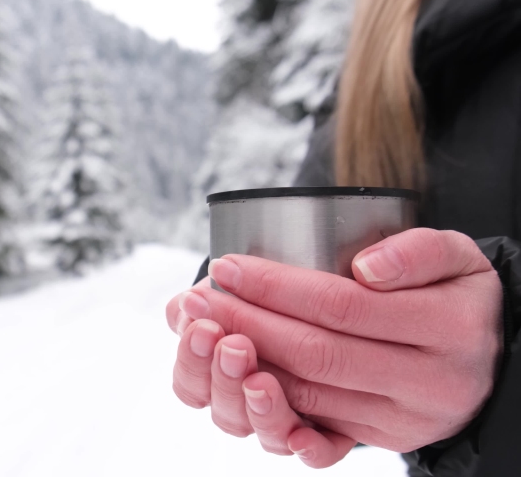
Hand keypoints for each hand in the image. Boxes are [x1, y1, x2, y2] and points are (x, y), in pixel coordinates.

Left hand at [168, 229, 502, 453]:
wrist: (494, 360)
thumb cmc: (460, 295)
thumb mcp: (459, 256)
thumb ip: (418, 250)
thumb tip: (365, 268)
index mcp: (447, 327)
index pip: (341, 306)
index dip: (277, 287)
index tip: (228, 265)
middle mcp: (427, 382)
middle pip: (314, 354)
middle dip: (245, 324)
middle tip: (199, 298)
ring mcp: (403, 419)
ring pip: (308, 396)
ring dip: (244, 365)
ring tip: (203, 329)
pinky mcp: (384, 439)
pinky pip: (318, 428)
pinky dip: (271, 404)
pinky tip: (236, 379)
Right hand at [168, 300, 356, 467]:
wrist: (334, 306)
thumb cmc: (270, 294)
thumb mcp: (232, 286)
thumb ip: (206, 297)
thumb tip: (188, 302)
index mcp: (216, 370)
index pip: (191, 382)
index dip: (192, 359)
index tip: (202, 326)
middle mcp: (246, 403)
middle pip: (225, 412)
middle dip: (225, 378)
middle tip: (233, 347)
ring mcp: (286, 419)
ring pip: (267, 435)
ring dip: (261, 411)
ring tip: (262, 383)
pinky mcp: (331, 430)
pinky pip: (321, 452)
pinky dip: (311, 450)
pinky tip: (304, 439)